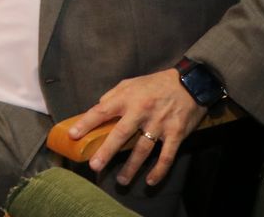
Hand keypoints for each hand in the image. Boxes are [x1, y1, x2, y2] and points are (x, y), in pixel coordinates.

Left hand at [66, 69, 206, 186]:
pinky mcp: (176, 133)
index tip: (73, 135)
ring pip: (143, 149)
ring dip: (132, 166)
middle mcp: (142, 111)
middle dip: (107, 151)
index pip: (102, 111)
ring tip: (121, 180)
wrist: (189, 83)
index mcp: (127, 98)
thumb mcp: (130, 83)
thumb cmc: (155, 84)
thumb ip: (113, 96)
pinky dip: (159, 170)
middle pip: (121, 134)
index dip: (86, 123)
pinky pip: (167, 155)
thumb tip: (98, 108)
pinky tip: (150, 180)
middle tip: (95, 165)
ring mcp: (159, 124)